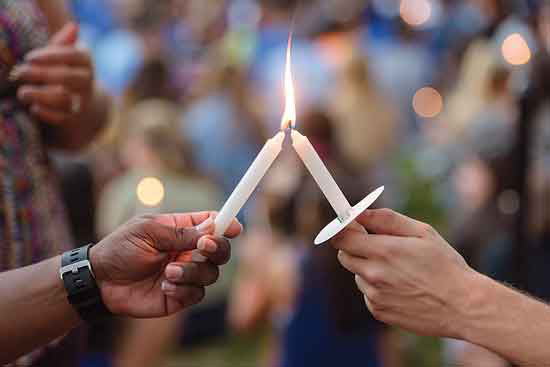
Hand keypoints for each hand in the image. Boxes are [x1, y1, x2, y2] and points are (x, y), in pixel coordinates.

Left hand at [14, 22, 92, 123]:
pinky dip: (47, 114)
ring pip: (64, 100)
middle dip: (41, 75)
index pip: (74, 56)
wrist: (81, 101)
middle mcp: (87, 82)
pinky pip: (62, 118)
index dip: (51, 56)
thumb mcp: (65, 55)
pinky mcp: (74, 118)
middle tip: (18, 72)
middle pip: (68, 78)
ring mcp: (81, 101)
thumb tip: (73, 27)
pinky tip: (33, 108)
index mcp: (86, 62)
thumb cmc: (65, 70)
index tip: (29, 57)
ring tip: (22, 92)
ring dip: (40, 96)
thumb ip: (64, 43)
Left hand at [89, 212, 241, 317]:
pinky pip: (197, 294)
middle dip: (218, 248)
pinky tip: (163, 286)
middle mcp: (188, 252)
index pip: (213, 224)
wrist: (99, 281)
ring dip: (192, 271)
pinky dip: (182, 289)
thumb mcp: (148, 231)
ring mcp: (186, 275)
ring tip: (168, 272)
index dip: (227, 224)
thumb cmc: (120, 249)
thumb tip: (213, 227)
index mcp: (182, 230)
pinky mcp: (180, 296)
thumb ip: (181, 232)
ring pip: (211, 274)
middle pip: (221, 251)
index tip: (235, 227)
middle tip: (204, 246)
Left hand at [332, 209, 473, 337]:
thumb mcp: (422, 232)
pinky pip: (368, 293)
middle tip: (378, 245)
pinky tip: (402, 287)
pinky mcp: (379, 312)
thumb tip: (359, 212)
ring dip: (369, 268)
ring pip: (358, 275)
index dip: (342, 229)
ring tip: (400, 270)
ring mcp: (375, 296)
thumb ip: (386, 220)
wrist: (463, 307)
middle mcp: (374, 275)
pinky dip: (378, 288)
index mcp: (383, 251)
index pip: (340, 237)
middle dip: (355, 247)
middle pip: (344, 256)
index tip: (350, 226)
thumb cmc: (445, 265)